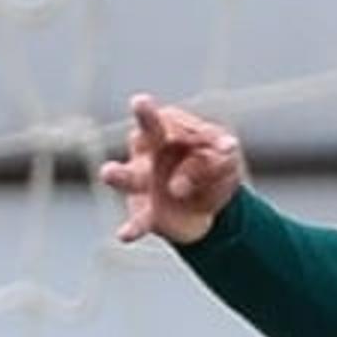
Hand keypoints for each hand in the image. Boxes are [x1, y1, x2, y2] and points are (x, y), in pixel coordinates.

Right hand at [99, 93, 244, 245]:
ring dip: (118, 174)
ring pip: (128, 175)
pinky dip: (131, 228)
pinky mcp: (144, 213)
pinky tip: (123, 236)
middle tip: (141, 101)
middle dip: (146, 117)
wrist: (201, 210)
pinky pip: (137, 221)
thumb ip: (225, 156)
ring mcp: (141, 182)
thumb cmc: (209, 171)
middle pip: (147, 131)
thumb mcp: (226, 163)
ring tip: (107, 172)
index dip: (203, 133)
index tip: (228, 148)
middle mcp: (149, 151)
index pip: (184, 124)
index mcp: (170, 130)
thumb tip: (230, 148)